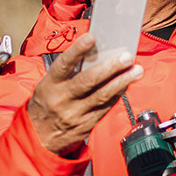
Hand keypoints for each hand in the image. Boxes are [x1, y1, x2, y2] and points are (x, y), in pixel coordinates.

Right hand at [26, 34, 140, 156]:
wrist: (39, 138)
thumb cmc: (45, 105)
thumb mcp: (47, 86)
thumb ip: (67, 72)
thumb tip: (92, 55)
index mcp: (49, 85)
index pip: (64, 65)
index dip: (77, 50)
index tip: (91, 38)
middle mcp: (62, 99)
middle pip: (88, 81)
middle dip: (110, 67)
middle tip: (126, 57)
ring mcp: (76, 114)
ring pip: (102, 95)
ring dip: (121, 81)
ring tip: (136, 70)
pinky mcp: (87, 125)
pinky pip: (105, 107)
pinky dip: (117, 94)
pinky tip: (126, 85)